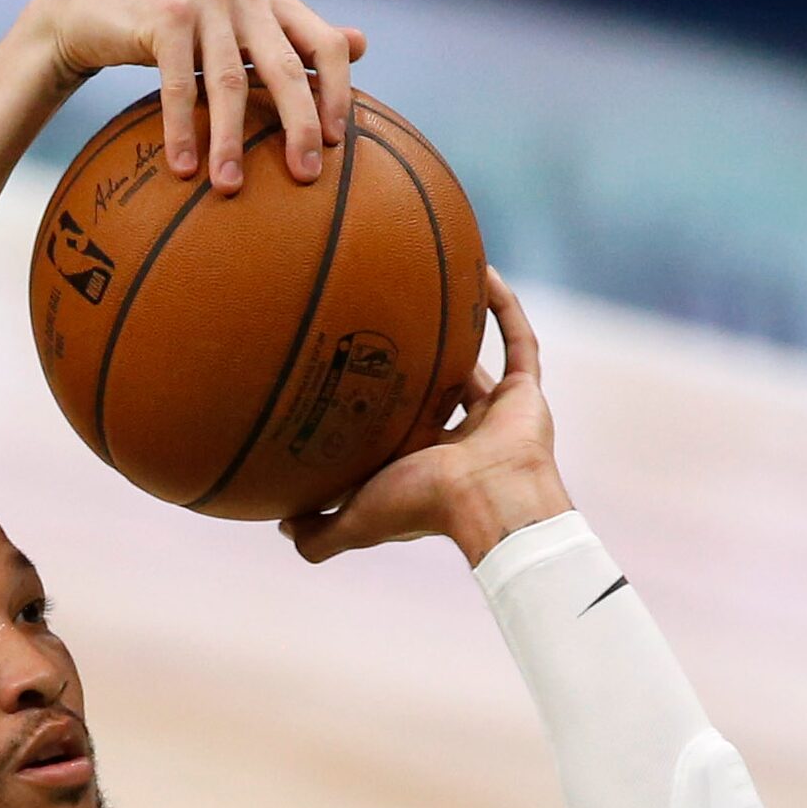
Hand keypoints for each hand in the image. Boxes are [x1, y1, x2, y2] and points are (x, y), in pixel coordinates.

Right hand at [34, 0, 365, 190]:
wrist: (102, 3)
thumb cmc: (176, 26)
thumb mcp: (238, 25)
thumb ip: (292, 36)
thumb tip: (361, 45)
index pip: (325, 43)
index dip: (337, 94)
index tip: (337, 144)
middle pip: (285, 67)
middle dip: (299, 125)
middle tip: (305, 175)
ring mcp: (206, 1)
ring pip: (229, 83)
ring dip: (230, 142)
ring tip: (229, 188)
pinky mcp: (165, 16)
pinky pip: (178, 86)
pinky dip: (181, 131)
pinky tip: (184, 169)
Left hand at [282, 268, 574, 566]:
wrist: (487, 499)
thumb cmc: (422, 507)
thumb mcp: (355, 521)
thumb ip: (318, 534)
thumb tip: (281, 524)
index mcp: (426, 465)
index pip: (398, 434)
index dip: (376, 410)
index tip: (347, 380)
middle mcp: (463, 440)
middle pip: (435, 394)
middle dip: (415, 366)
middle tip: (385, 326)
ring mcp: (497, 414)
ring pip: (477, 361)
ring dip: (460, 328)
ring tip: (435, 289)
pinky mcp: (526, 393)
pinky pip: (518, 340)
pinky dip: (502, 308)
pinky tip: (479, 272)